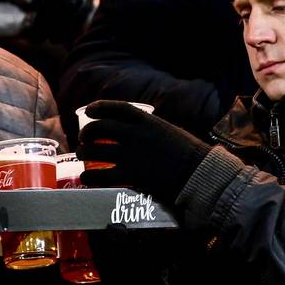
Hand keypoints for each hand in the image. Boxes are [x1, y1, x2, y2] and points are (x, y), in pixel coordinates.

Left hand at [76, 100, 210, 203]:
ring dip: (84, 152)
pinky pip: (102, 174)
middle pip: (101, 127)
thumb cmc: (191, 156)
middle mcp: (137, 134)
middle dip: (87, 132)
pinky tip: (87, 177)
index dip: (100, 107)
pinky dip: (90, 175)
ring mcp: (133, 154)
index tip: (89, 110)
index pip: (118, 108)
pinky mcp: (132, 175)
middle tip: (83, 139)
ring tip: (82, 156)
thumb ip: (151, 131)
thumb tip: (136, 134)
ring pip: (96, 149)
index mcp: (149, 122)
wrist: (201, 175)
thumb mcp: (170, 133)